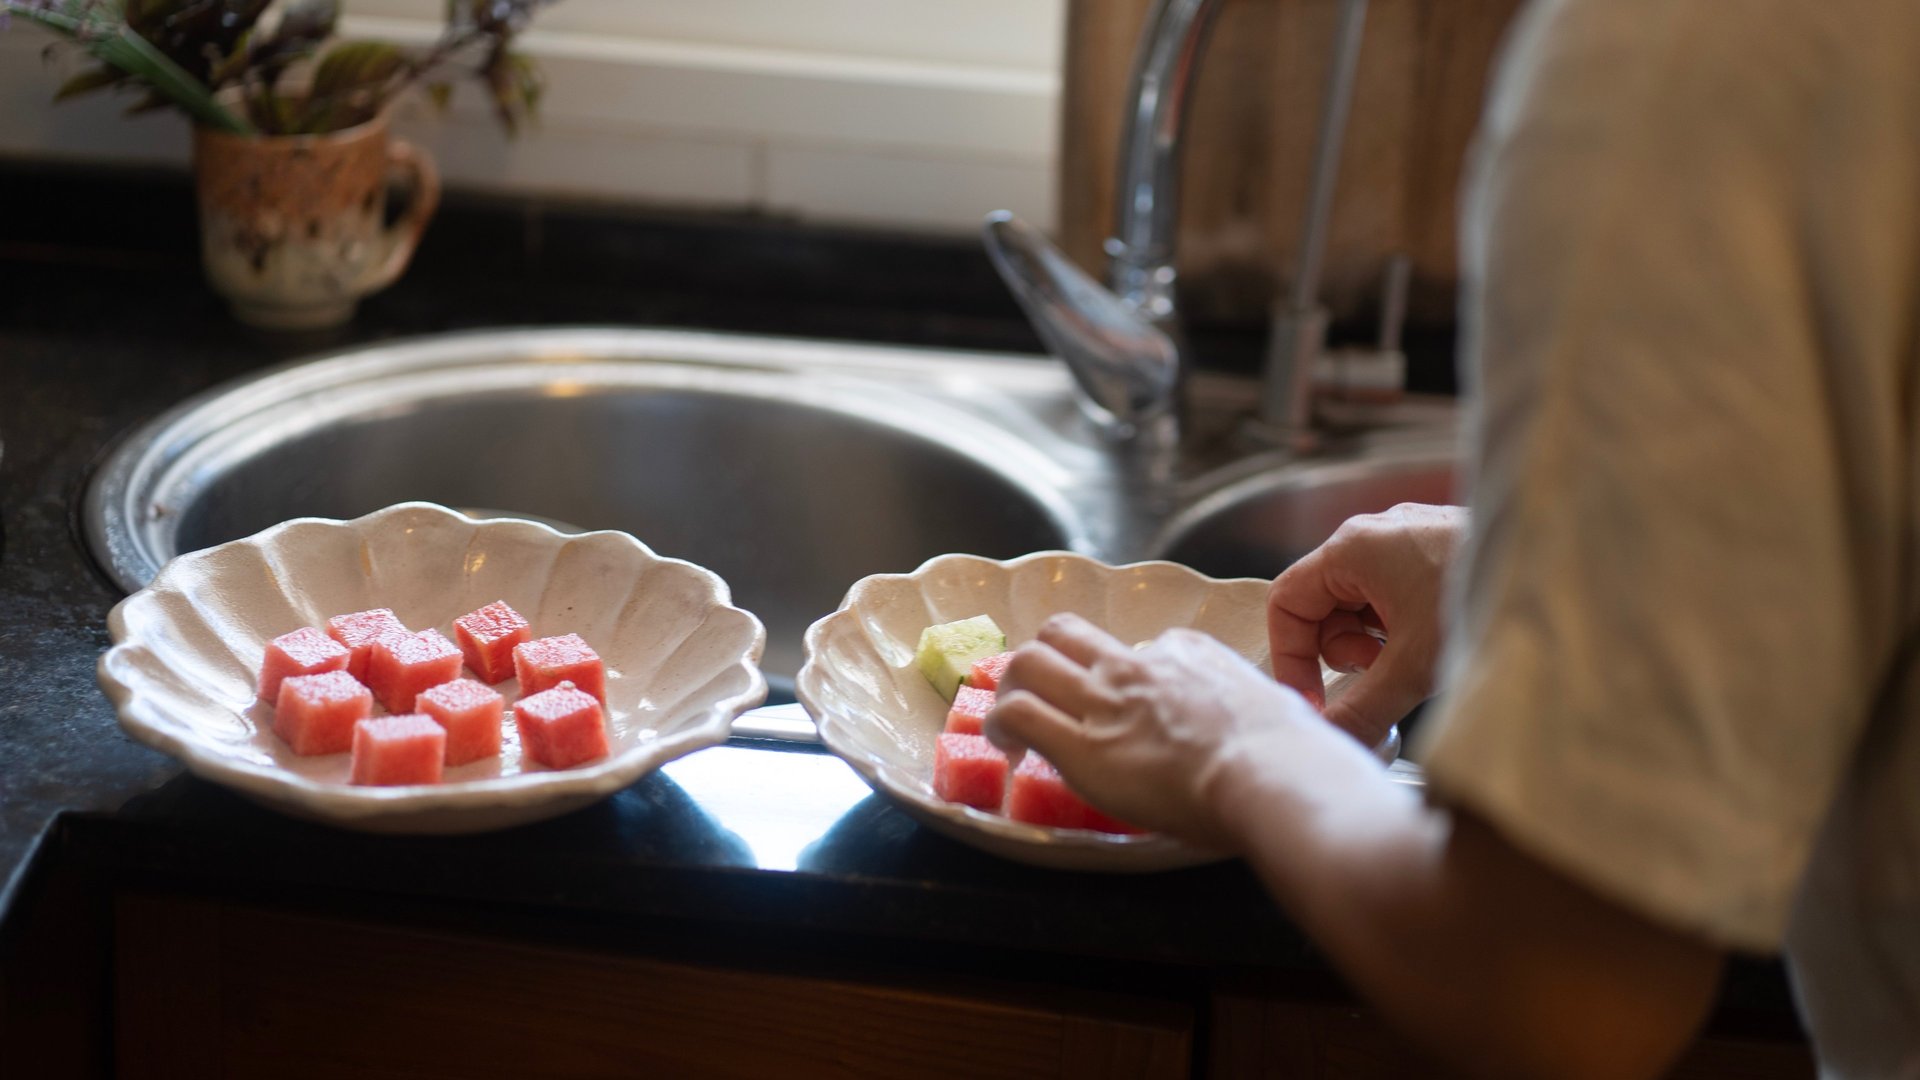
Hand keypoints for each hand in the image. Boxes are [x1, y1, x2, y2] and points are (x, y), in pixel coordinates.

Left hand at [984, 612, 1331, 848]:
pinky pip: (1019, 713)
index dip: (1122, 674)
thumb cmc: (1292, 755)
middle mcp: (1139, 667)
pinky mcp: (1082, 746)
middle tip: (1041, 691)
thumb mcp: (1278, 706)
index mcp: (1190, 654)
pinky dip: (1001, 724)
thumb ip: (1254, 705)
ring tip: (1010, 719)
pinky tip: (1007, 746)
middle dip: (1047, 657)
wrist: (1273, 775)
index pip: (1140, 648)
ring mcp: (1106, 701)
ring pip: (1030, 661)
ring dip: (1012, 686)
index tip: (1123, 703)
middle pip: (1067, 633)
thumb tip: (1264, 718)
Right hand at [1269, 503, 1466, 746]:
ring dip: (1375, 641)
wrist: (1562, 570)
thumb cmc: (1481, 597)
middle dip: (1343, 651)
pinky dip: (1403, 626)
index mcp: (1352, 548)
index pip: (1286, 603)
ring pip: (1361, 604)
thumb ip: (1362, 709)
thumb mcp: (1412, 666)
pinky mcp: (1436, 550)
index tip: (1313, 699)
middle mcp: (1374, 535)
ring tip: (1413, 656)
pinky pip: (1394, 595)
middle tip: (1379, 674)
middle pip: (1323, 605)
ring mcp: (1407, 539)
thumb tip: (1333, 741)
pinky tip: (1435, 640)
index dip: (1291, 658)